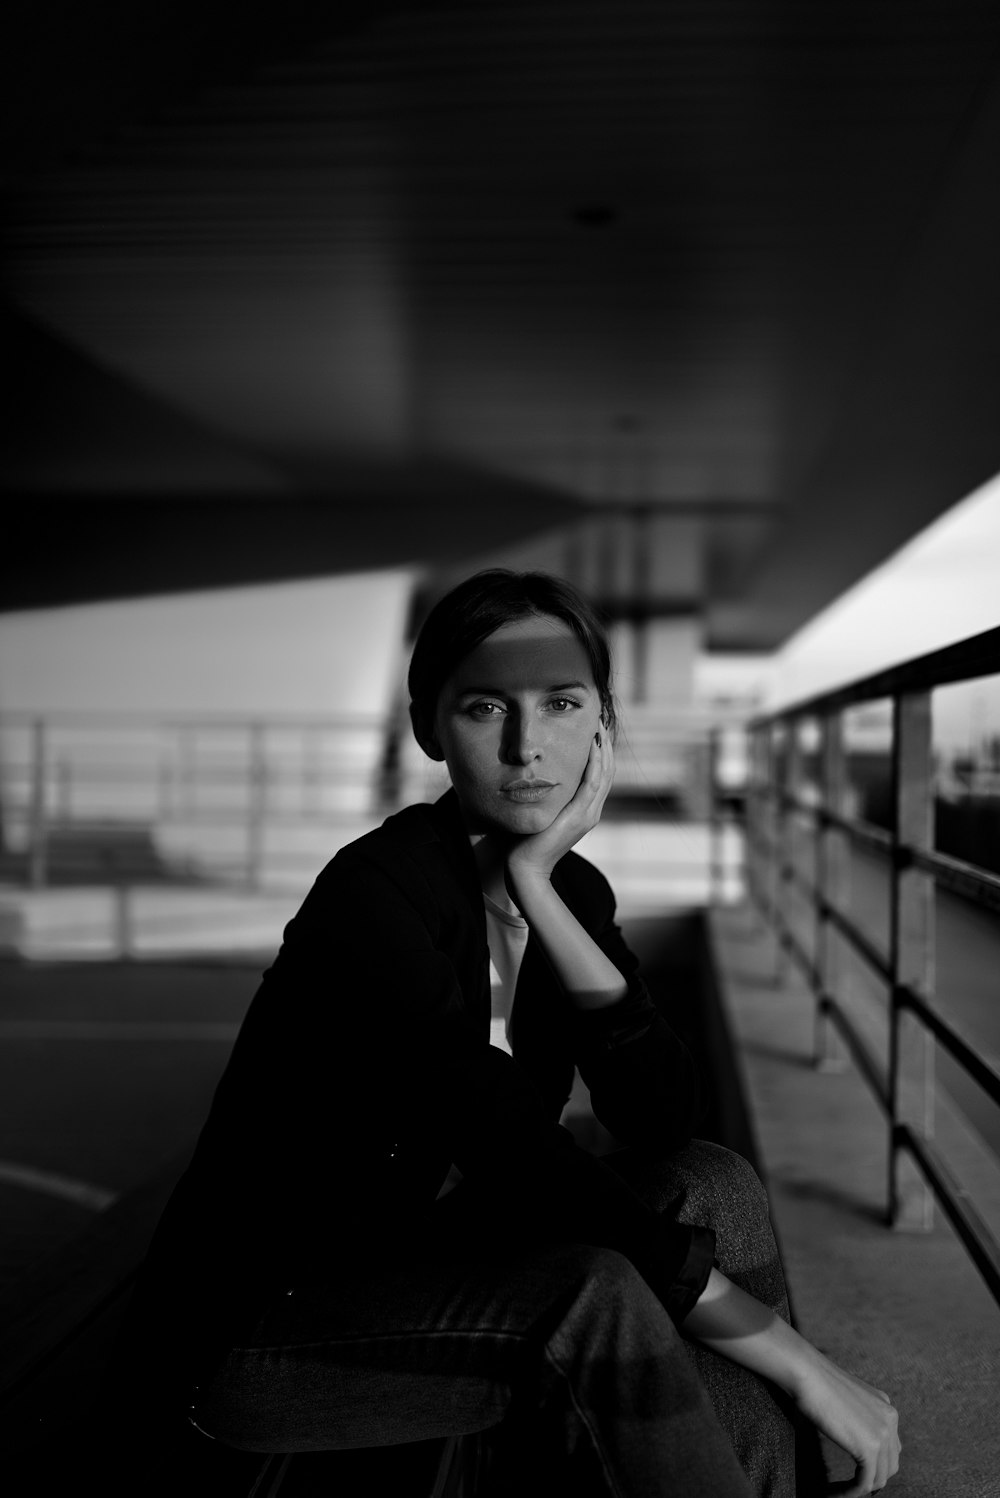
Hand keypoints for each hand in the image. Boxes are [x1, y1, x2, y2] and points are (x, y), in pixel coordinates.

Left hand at [505, 730, 614, 886]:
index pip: (600, 775)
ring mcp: (588, 815)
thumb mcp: (541, 812)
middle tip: (599, 719)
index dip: (601, 751)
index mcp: (585, 810)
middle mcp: (591, 811)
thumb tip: (538, 776)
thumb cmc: (526, 841)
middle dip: (605, 743)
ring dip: (603, 748)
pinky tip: (592, 745)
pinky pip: (592, 784)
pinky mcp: (580, 816)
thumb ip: (547, 796)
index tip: (593, 728)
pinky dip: (595, 763)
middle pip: (608, 771)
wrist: (526, 868)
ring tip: (598, 725)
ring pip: (604, 774)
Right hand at [793, 1352, 899, 1496]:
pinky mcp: (869, 1448)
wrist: (807, 1373)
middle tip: (846, 1486)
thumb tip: (853, 1439)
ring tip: (837, 1491)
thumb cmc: (815, 1382)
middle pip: (889, 1465)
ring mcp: (883, 1433)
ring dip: (858, 1489)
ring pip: (879, 1478)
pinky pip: (865, 1484)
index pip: (890, 1449)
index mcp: (886, 1407)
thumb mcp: (846, 1400)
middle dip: (870, 1479)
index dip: (874, 1465)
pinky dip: (849, 1493)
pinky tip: (832, 1493)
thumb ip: (857, 1418)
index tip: (853, 1473)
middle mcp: (890, 1419)